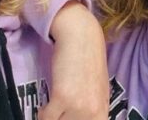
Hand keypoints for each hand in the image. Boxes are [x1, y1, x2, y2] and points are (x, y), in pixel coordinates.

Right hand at [39, 1, 108, 119]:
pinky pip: (46, 117)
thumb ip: (91, 109)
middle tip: (58, 113)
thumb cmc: (87, 60)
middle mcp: (94, 113)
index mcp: (103, 112)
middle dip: (62, 119)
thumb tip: (79, 119)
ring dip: (53, 117)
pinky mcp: (63, 97)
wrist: (81, 36)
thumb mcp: (96, 90)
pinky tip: (47, 104)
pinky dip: (43, 113)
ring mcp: (79, 106)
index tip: (66, 116)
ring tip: (52, 109)